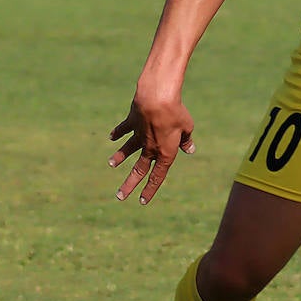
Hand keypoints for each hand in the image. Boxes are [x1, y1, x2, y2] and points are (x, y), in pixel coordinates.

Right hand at [107, 90, 196, 204]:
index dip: (151, 189)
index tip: (142, 201)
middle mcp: (149, 147)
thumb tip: (190, 150)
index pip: (158, 176)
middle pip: (139, 170)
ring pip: (127, 150)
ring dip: (119, 157)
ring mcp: (138, 135)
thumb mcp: (187, 127)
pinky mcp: (131, 122)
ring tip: (111, 164)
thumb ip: (186, 140)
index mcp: (165, 152)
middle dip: (129, 184)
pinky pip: (123, 129)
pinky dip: (118, 133)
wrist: (156, 98)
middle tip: (119, 196)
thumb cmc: (175, 113)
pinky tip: (112, 137)